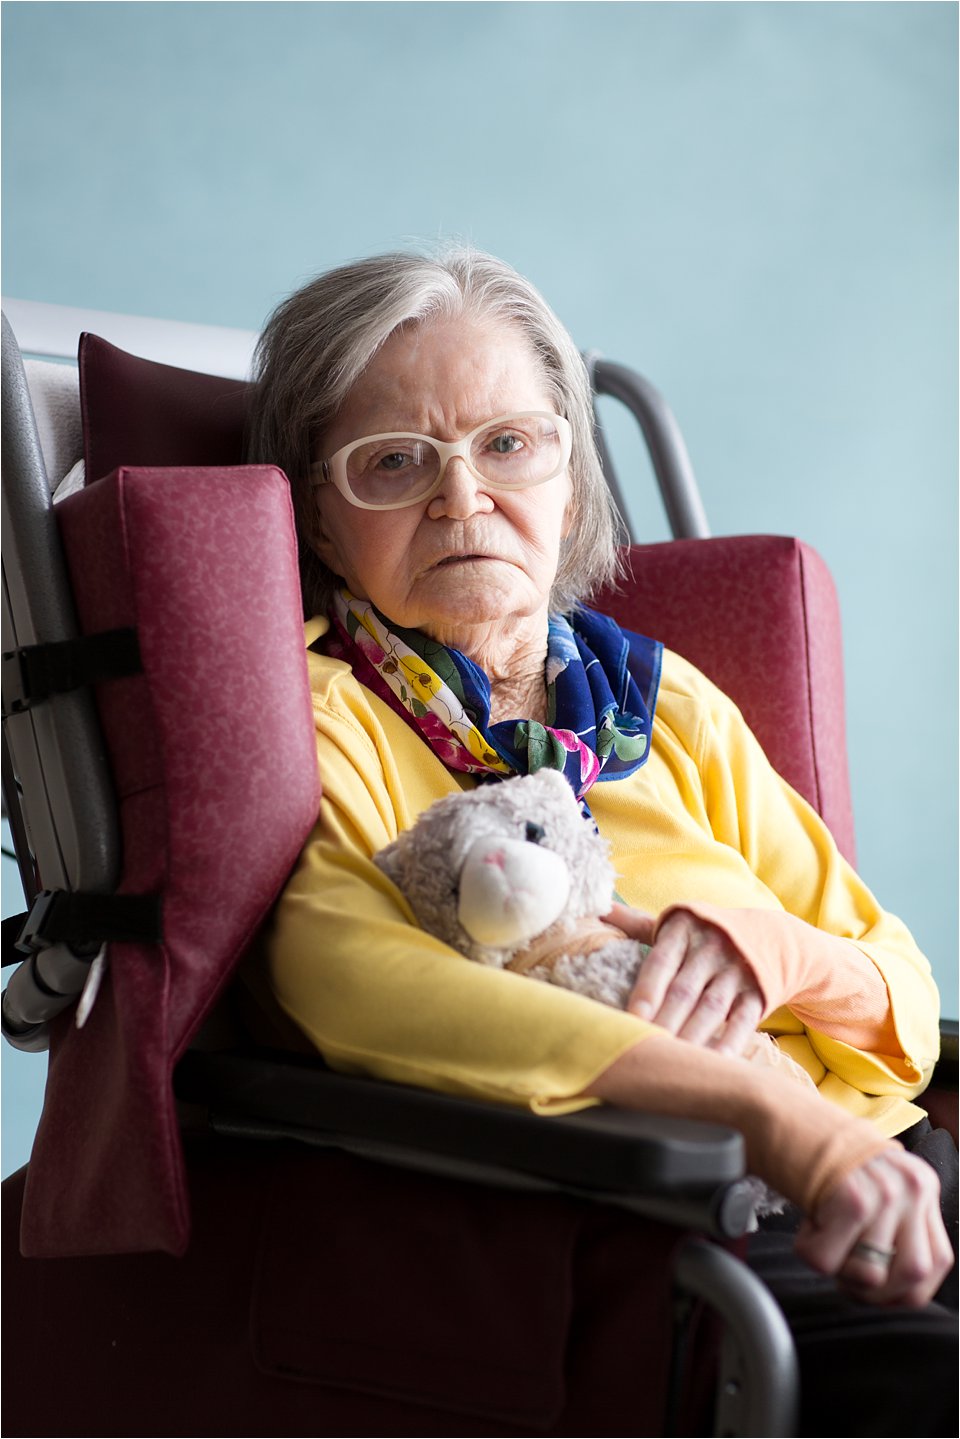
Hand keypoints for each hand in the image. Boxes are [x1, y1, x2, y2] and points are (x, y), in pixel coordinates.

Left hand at [606, 903, 763, 1056]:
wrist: (774, 935)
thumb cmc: (708, 935)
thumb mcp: (679, 924)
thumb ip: (638, 923)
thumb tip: (599, 907)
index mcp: (685, 928)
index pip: (660, 963)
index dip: (645, 993)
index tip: (630, 1020)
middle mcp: (713, 948)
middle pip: (683, 992)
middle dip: (662, 1023)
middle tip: (642, 1052)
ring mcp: (738, 971)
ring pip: (710, 1009)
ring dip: (690, 1038)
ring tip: (670, 1064)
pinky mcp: (759, 994)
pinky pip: (742, 1022)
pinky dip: (728, 1045)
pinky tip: (711, 1065)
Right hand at [795, 1147, 952, 1306]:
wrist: (798, 1126)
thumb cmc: (836, 1168)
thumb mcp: (883, 1187)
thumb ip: (900, 1226)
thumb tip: (897, 1289)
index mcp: (923, 1188)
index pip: (937, 1263)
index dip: (905, 1290)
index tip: (878, 1289)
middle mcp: (912, 1189)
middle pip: (912, 1275)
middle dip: (877, 1293)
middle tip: (849, 1278)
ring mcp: (885, 1194)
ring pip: (868, 1274)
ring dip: (839, 1270)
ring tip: (827, 1241)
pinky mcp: (852, 1199)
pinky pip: (829, 1261)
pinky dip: (811, 1251)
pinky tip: (811, 1227)